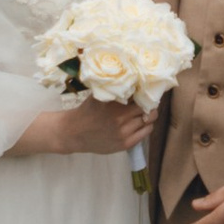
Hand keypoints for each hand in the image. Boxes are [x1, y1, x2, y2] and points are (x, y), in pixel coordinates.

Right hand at [13, 94, 148, 159]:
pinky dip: (147, 126)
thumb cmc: (87, 111)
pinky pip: (145, 133)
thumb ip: (116, 89)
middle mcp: (120, 118)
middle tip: (148, 100)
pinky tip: (141, 122)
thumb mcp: (99, 96)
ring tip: (145, 111)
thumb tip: (135, 79)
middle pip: (147, 108)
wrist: (74, 133)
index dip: (146, 92)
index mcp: (114, 104)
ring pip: (149, 120)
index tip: (147, 90)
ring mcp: (123, 133)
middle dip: (149, 103)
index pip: (140, 95)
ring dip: (149, 114)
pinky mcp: (125, 144)